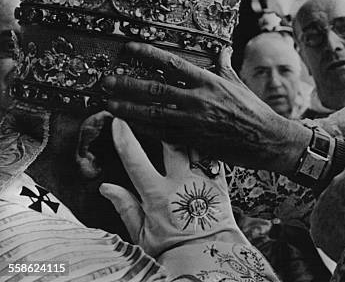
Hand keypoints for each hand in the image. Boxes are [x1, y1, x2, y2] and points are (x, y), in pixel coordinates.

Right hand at [99, 118, 243, 256]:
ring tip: (180, 113)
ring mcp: (202, 179)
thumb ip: (125, 207)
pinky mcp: (220, 181)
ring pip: (194, 144)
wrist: (209, 256)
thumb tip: (106, 188)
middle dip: (161, 122)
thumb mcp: (141, 234)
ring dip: (186, 128)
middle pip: (171, 142)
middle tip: (155, 108)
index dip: (125, 138)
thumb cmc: (173, 248)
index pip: (135, 160)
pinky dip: (207, 142)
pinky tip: (204, 130)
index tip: (119, 119)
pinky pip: (213, 155)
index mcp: (157, 195)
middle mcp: (180, 183)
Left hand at [101, 43, 310, 174]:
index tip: (129, 48)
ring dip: (128, 107)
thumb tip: (222, 49)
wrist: (266, 139)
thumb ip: (224, 66)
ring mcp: (194, 121)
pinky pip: (161, 133)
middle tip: (107, 80)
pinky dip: (143, 127)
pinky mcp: (193, 140)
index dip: (147, 55)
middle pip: (154, 89)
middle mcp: (198, 99)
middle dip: (127, 84)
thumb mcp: (238, 83)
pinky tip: (129, 123)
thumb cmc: (254, 110)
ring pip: (153, 113)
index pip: (172, 63)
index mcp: (209, 81)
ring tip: (109, 102)